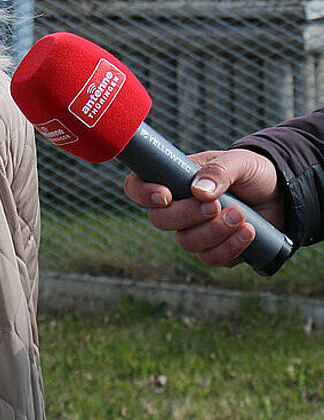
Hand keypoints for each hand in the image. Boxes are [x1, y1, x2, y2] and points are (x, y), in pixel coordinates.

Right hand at [123, 148, 284, 267]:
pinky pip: (211, 258)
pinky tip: (249, 232)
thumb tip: (199, 191)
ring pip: (186, 242)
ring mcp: (195, 231)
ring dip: (214, 232)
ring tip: (241, 215)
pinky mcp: (216, 249)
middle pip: (159, 220)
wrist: (282, 194)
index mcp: (174, 180)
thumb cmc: (253, 172)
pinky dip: (230, 247)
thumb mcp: (239, 161)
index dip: (142, 193)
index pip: (137, 188)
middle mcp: (178, 208)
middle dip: (187, 215)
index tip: (166, 195)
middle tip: (217, 205)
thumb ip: (219, 171)